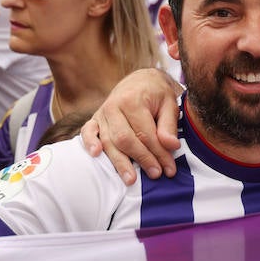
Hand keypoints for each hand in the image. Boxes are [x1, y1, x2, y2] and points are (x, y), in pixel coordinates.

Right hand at [79, 68, 182, 182]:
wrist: (141, 80)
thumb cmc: (157, 94)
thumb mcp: (169, 104)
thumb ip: (169, 126)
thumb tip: (172, 146)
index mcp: (133, 100)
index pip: (146, 134)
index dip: (158, 153)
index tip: (169, 169)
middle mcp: (113, 106)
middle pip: (126, 139)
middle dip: (142, 159)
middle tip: (155, 175)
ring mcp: (102, 113)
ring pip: (109, 141)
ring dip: (119, 162)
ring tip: (130, 180)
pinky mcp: (95, 120)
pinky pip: (88, 132)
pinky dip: (89, 143)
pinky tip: (96, 154)